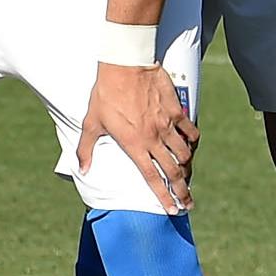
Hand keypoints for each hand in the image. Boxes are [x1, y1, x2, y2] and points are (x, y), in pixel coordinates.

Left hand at [78, 61, 197, 212]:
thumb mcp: (91, 122)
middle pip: (173, 171)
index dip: (163, 196)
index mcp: (133, 145)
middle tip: (188, 203)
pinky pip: (190, 132)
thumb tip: (82, 169)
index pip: (152, 178)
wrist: (125, 66)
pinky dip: (192, 143)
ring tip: (186, 177)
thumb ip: (86, 148)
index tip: (172, 210)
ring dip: (187, 169)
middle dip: (182, 191)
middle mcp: (154, 138)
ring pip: (185, 154)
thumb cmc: (105, 94)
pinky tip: (191, 148)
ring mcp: (167, 125)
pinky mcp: (176, 111)